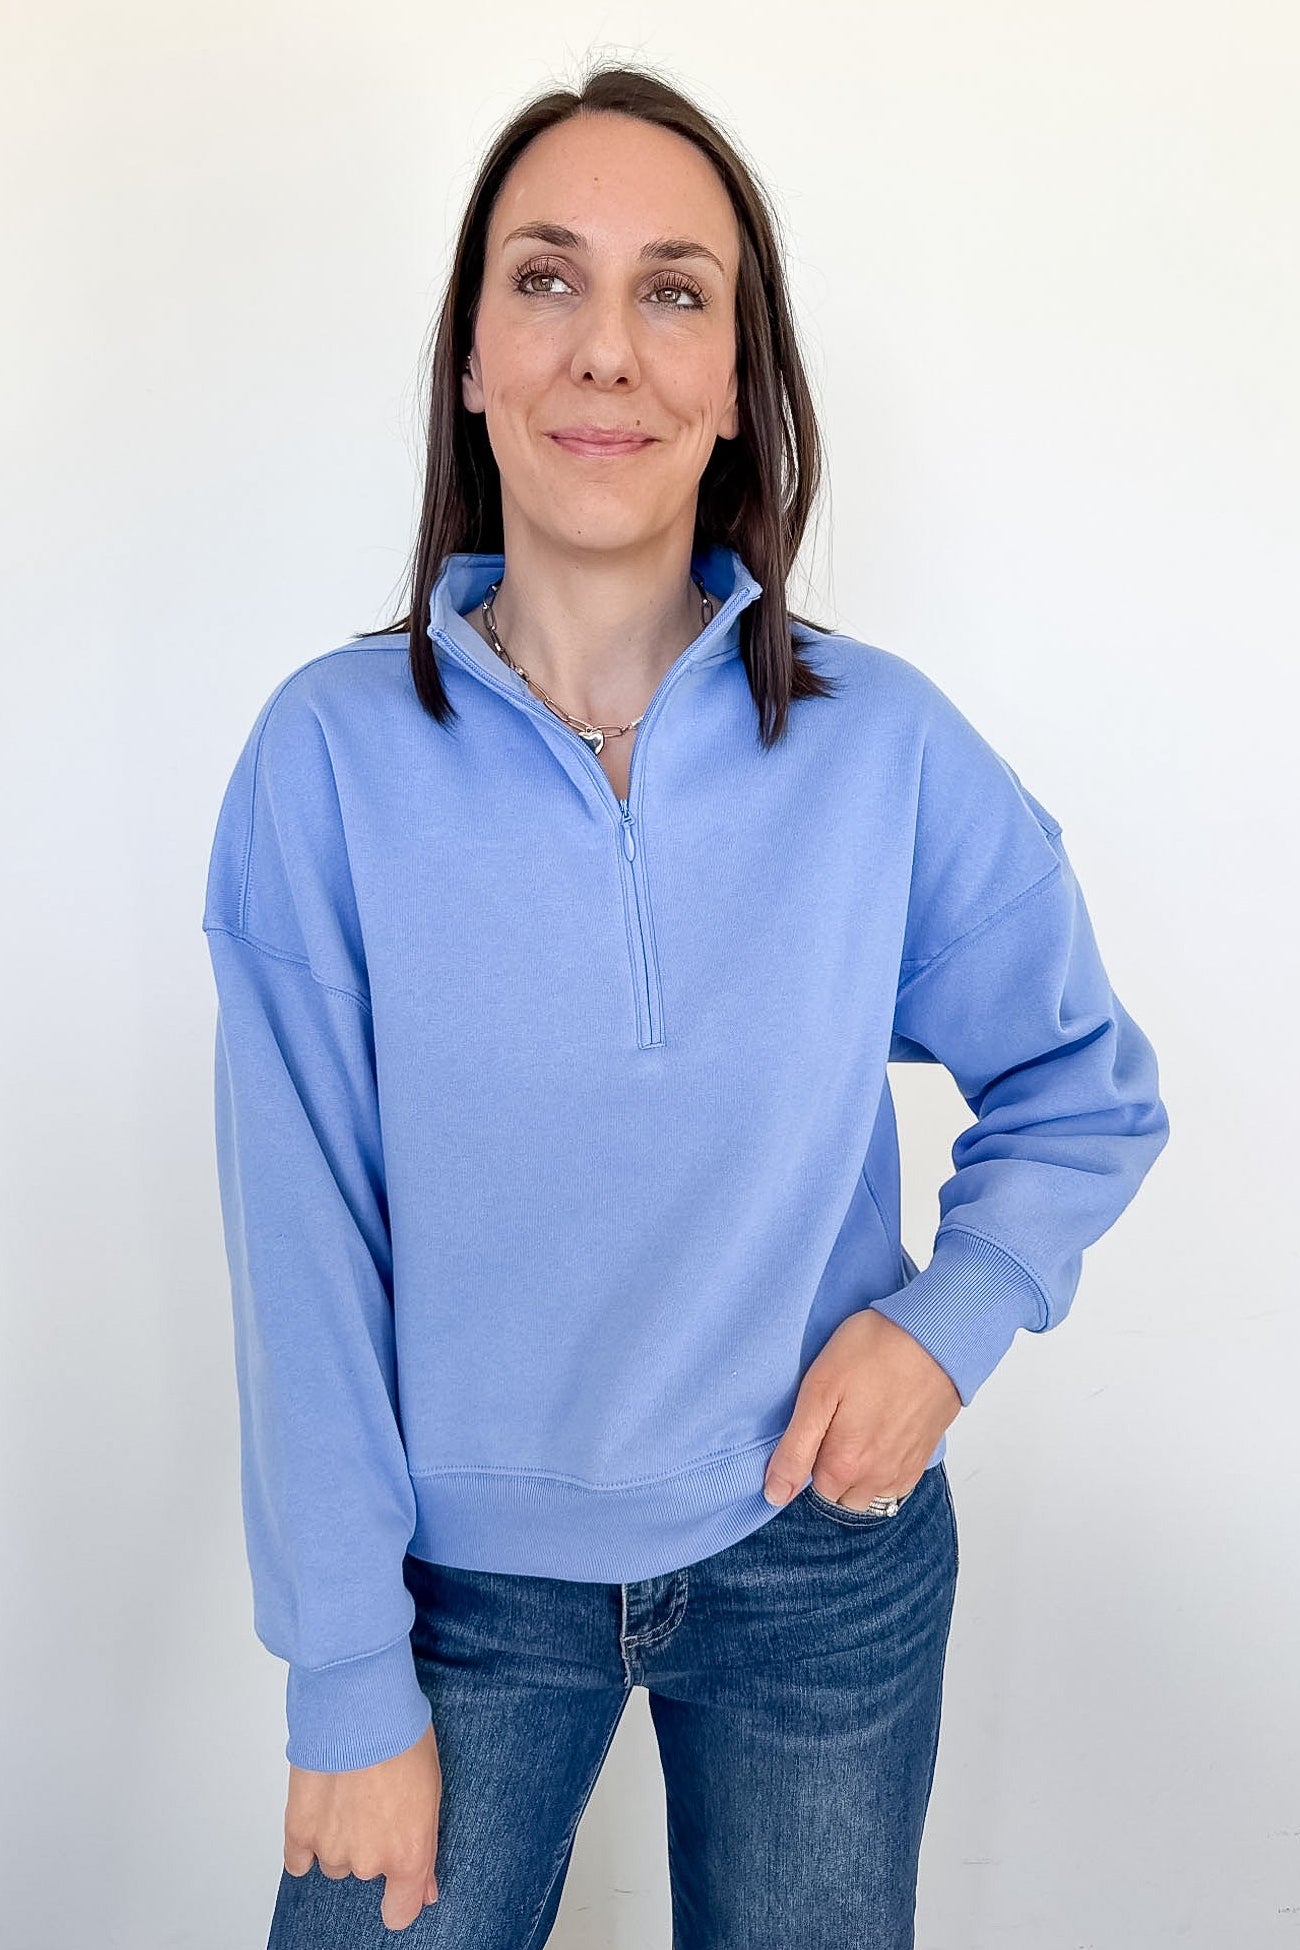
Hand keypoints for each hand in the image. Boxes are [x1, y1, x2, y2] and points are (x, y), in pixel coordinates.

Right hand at [283, 1720, 442, 1932]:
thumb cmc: (401, 1737)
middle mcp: (368, 1861)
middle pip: (367, 1871)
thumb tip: (425, 1890)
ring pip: (334, 1861)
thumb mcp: (431, 1792)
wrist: (360, 1705)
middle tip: (375, 1800)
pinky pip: (298, 1860)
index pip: (401, 1912)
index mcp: (408, 1855)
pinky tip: (320, 1813)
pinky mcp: (299, 1831)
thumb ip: (425, 1848)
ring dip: (340, 1837)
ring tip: (347, 1792)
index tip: (398, 1890)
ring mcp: (331, 1849)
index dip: (399, 1900)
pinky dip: (307, 1843)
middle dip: (372, 1842)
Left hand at [763, 1307, 961, 1508]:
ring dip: (857, 1471)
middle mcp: (876, 1478)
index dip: (807, 1453)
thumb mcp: (819, 1391)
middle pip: (838, 1492)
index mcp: (844, 1464)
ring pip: (866, 1493)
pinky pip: (893, 1484)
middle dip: (830, 1466)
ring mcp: (902, 1471)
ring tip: (859, 1425)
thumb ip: (795, 1449)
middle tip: (836, 1419)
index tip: (816, 1421)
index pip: (808, 1485)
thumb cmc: (875, 1350)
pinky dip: (882, 1468)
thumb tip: (774, 1493)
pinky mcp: (921, 1459)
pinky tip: (881, 1430)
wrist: (936, 1335)